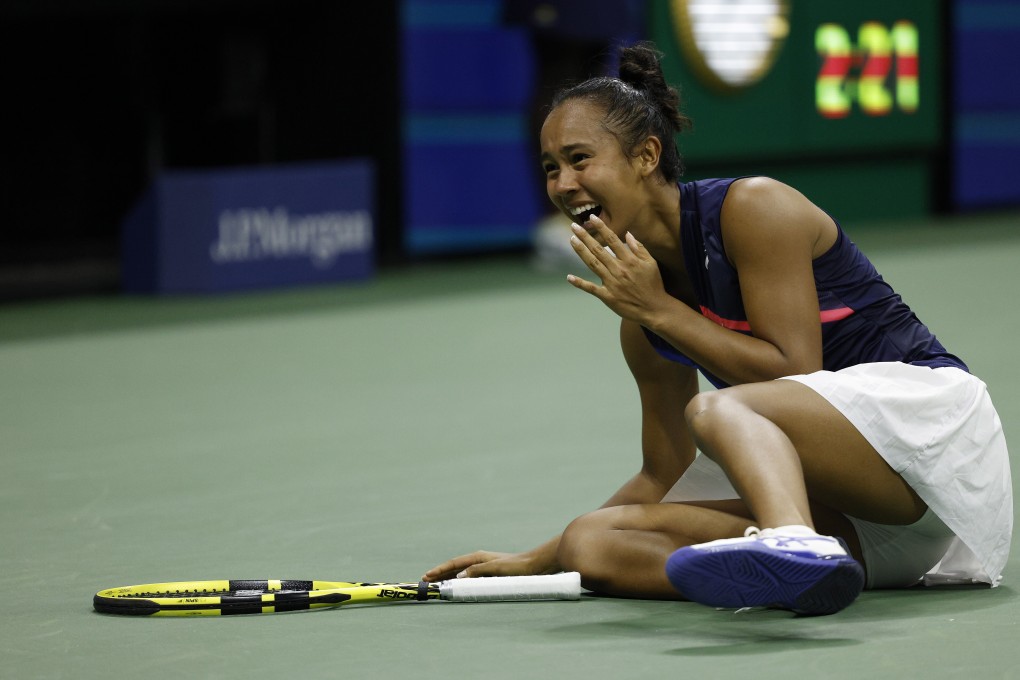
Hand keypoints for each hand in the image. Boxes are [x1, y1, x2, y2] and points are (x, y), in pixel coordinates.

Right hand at [421, 550, 542, 581]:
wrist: (535, 565)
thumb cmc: (517, 567)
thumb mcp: (495, 569)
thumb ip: (477, 571)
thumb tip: (458, 577)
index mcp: (478, 558)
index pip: (454, 564)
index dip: (439, 570)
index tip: (427, 576)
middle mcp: (480, 560)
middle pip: (455, 567)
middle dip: (440, 573)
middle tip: (426, 580)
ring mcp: (485, 566)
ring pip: (461, 572)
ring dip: (449, 577)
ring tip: (438, 583)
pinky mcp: (491, 573)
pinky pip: (470, 577)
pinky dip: (461, 581)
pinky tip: (459, 586)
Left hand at [566, 216, 669, 323]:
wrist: (653, 308)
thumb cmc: (653, 284)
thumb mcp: (651, 263)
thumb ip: (639, 248)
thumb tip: (627, 233)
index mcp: (630, 260)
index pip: (613, 239)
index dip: (601, 227)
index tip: (592, 217)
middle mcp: (618, 269)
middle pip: (598, 250)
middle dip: (585, 237)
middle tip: (574, 226)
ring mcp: (611, 283)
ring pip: (592, 264)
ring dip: (581, 251)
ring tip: (572, 240)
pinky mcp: (607, 296)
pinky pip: (591, 288)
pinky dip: (580, 283)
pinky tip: (569, 277)